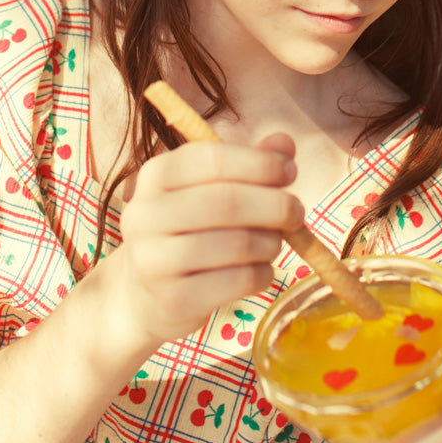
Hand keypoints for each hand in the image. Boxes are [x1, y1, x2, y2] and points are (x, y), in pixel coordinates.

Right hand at [114, 133, 303, 347]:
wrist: (144, 295)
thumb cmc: (186, 230)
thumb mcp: (208, 190)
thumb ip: (247, 164)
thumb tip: (286, 143)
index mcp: (155, 175)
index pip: (213, 159)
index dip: (260, 163)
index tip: (290, 171)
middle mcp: (146, 214)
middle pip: (227, 202)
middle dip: (275, 205)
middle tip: (297, 212)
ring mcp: (154, 260)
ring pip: (237, 244)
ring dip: (271, 242)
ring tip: (275, 243)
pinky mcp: (173, 299)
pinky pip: (237, 281)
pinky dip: (263, 274)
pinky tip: (262, 271)